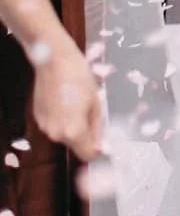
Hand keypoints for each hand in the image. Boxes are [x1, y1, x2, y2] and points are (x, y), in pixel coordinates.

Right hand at [31, 34, 102, 160]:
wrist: (54, 60)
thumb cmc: (80, 78)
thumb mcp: (97, 102)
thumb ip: (99, 127)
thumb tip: (103, 144)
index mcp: (73, 131)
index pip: (88, 155)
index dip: (99, 150)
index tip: (105, 140)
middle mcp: (56, 134)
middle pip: (76, 144)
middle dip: (86, 134)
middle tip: (92, 112)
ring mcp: (44, 126)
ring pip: (65, 134)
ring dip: (73, 125)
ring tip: (78, 103)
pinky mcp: (38, 117)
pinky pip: (55, 125)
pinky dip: (62, 118)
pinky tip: (65, 100)